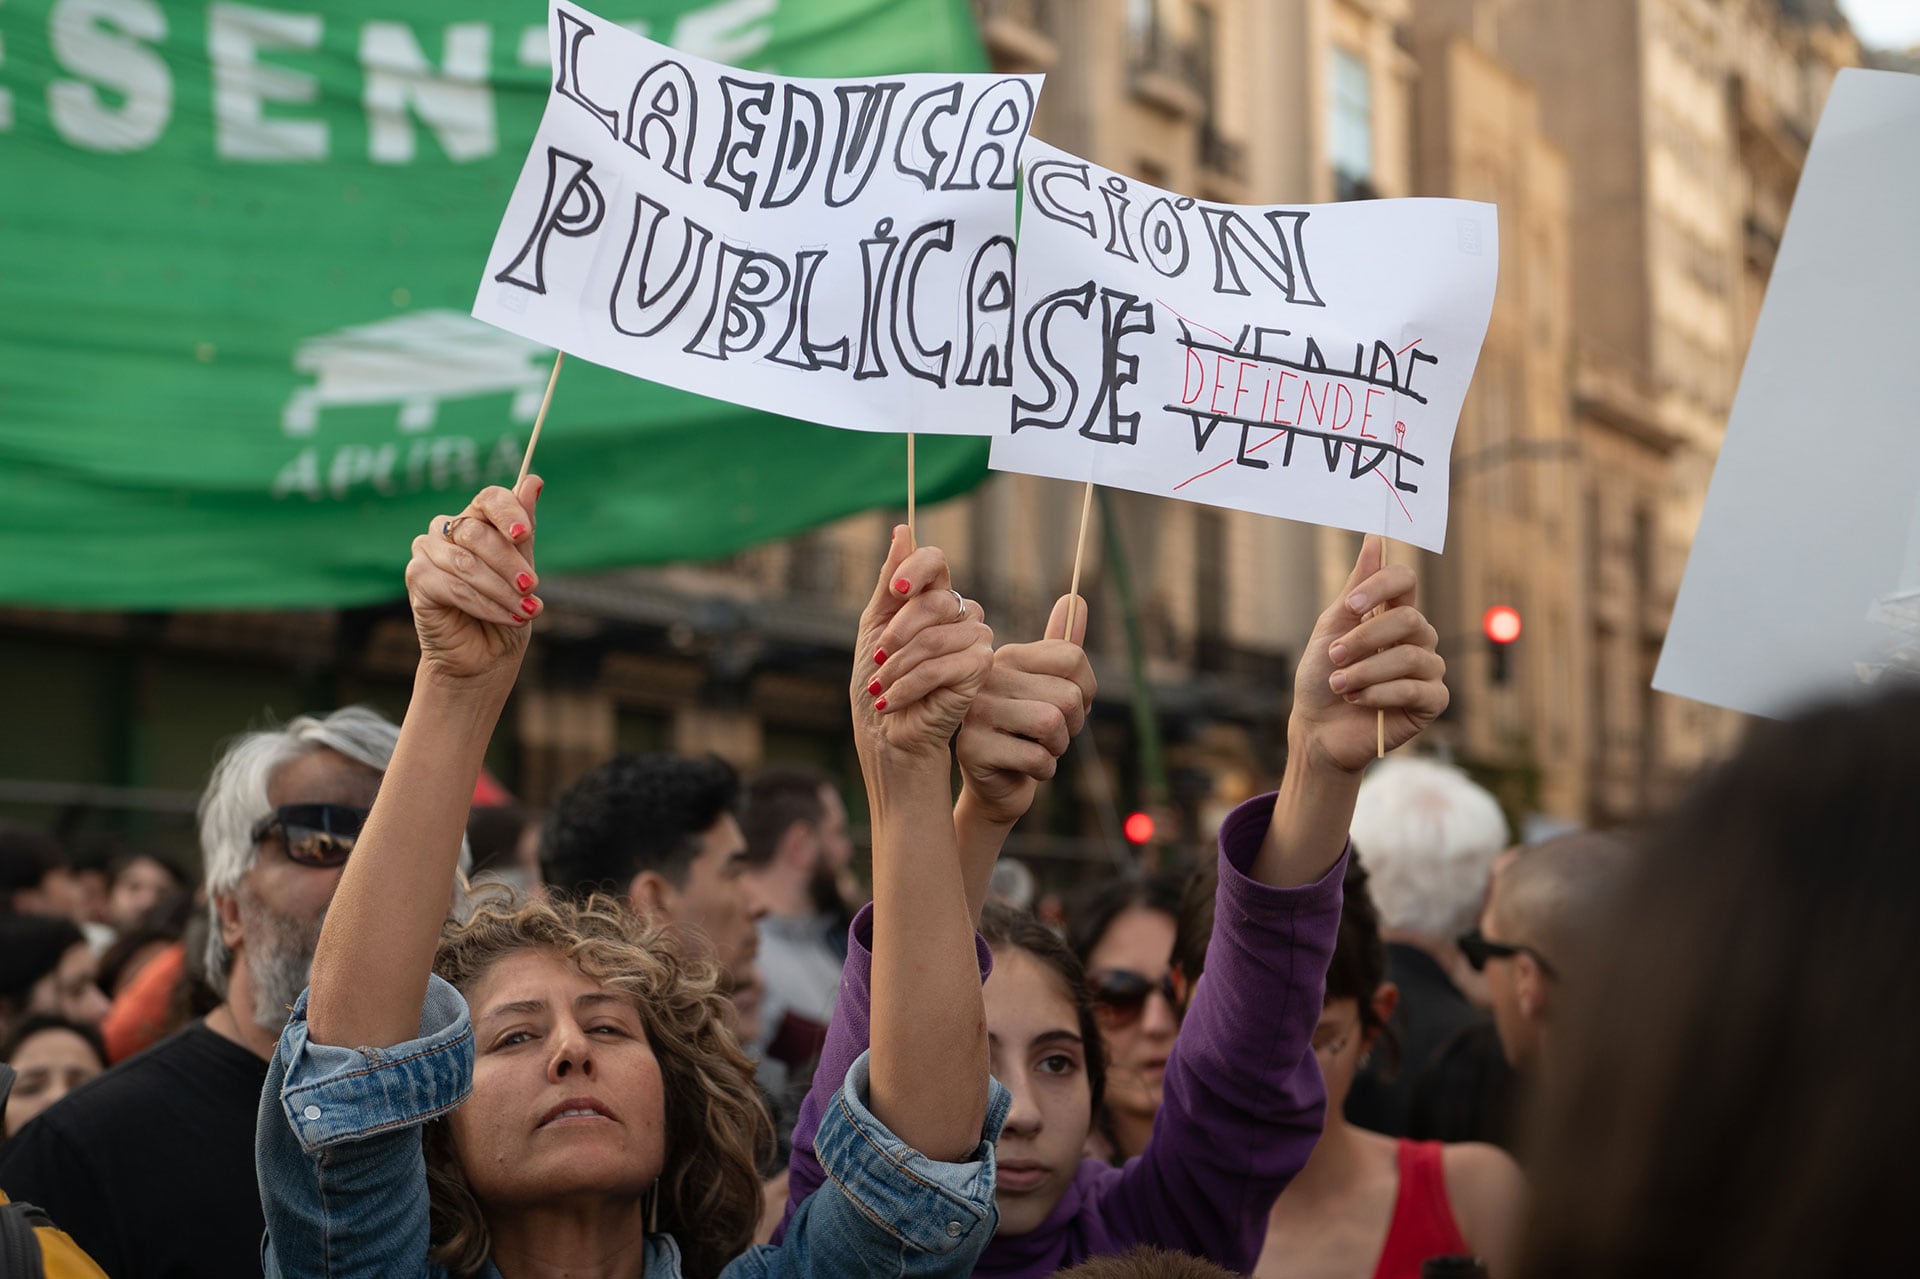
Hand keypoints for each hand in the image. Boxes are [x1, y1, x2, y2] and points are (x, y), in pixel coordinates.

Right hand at [404, 476, 543, 684]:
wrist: (485, 657)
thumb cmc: (505, 610)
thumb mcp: (523, 570)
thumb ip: (524, 529)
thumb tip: (533, 480)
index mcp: (475, 520)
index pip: (489, 499)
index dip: (508, 511)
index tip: (525, 533)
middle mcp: (447, 530)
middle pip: (477, 532)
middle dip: (510, 563)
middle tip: (532, 587)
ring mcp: (427, 552)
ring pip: (467, 563)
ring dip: (502, 590)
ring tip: (528, 610)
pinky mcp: (416, 578)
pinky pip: (452, 586)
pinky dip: (485, 604)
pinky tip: (508, 617)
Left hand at [853, 526, 993, 764]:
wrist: (887, 733)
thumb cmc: (879, 681)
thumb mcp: (875, 625)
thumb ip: (890, 581)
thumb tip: (902, 528)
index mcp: (935, 597)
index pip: (935, 560)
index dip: (914, 570)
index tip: (894, 591)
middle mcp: (961, 614)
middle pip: (934, 600)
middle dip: (897, 633)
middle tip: (878, 659)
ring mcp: (976, 639)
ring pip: (935, 636)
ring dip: (897, 666)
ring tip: (881, 687)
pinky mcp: (982, 667)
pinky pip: (943, 664)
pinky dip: (909, 684)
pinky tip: (891, 701)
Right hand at [956, 595, 1095, 825]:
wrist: (998, 784)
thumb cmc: (1028, 731)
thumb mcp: (1049, 687)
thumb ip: (1063, 646)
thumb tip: (1076, 596)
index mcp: (1007, 656)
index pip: (1072, 658)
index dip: (1087, 690)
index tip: (1071, 705)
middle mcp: (987, 677)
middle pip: (1067, 695)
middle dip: (1072, 725)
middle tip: (1052, 734)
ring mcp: (975, 711)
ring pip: (1051, 724)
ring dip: (1058, 748)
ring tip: (1040, 748)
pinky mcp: (973, 748)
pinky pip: (1037, 758)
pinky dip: (1044, 770)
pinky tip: (1026, 767)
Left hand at [1290, 536, 1446, 773]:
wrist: (1318, 729)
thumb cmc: (1322, 677)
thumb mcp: (1331, 628)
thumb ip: (1355, 588)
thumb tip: (1373, 538)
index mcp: (1392, 614)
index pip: (1404, 580)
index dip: (1381, 585)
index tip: (1350, 604)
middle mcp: (1417, 638)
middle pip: (1408, 618)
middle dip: (1364, 638)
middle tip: (1335, 656)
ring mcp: (1428, 669)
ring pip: (1410, 656)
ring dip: (1365, 671)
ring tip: (1339, 684)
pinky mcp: (1433, 701)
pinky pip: (1416, 688)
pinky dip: (1380, 694)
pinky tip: (1358, 700)